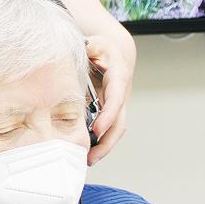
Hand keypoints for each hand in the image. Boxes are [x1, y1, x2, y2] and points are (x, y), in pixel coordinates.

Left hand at [85, 34, 134, 164]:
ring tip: (88, 160)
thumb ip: (89, 46)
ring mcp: (118, 104)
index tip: (96, 130)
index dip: (108, 116)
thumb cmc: (102, 48)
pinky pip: (109, 128)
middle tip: (91, 156)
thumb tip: (84, 48)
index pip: (115, 99)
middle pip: (119, 122)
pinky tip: (87, 152)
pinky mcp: (111, 111)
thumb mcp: (96, 43)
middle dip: (107, 141)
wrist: (115, 53)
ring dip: (104, 146)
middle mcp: (121, 94)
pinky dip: (100, 141)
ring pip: (116, 129)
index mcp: (118, 78)